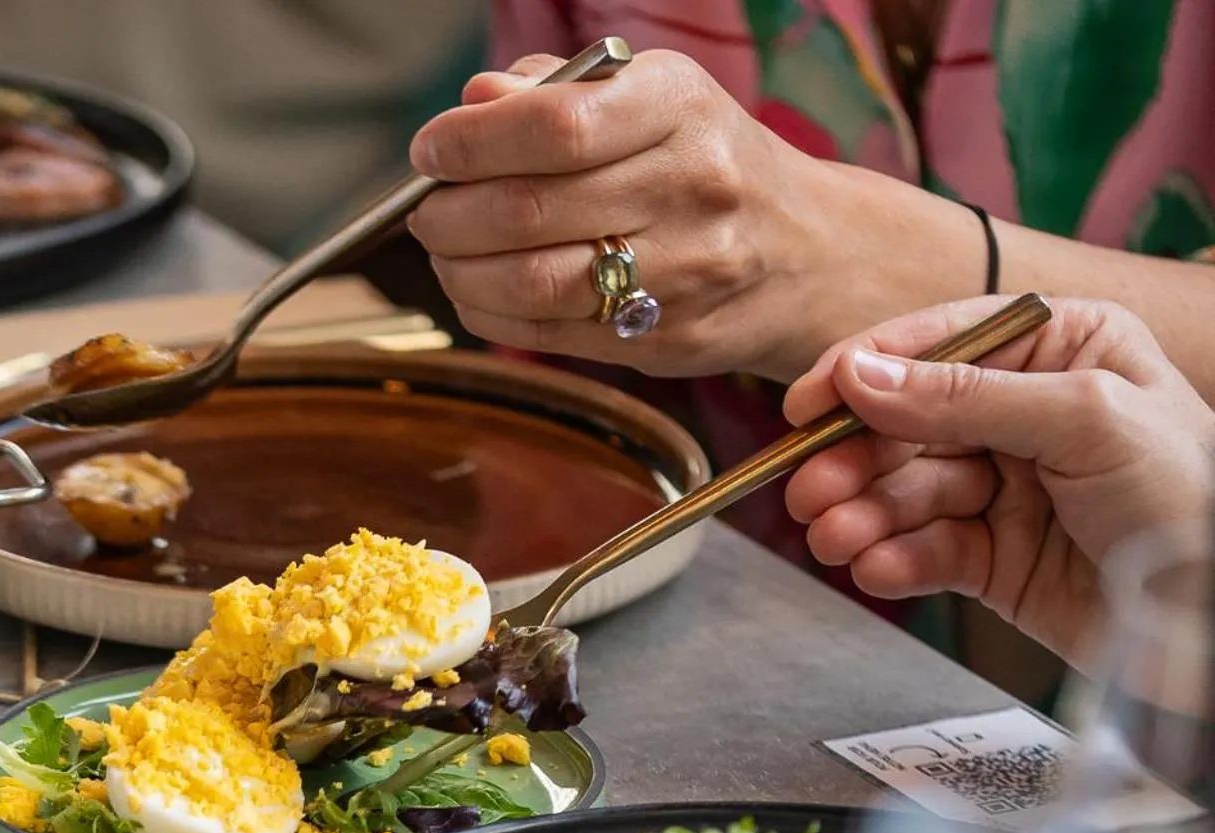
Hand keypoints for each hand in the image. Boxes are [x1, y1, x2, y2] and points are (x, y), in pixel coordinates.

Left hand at [405, 52, 958, 381]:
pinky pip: (545, 333)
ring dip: (460, 270)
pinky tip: (477, 290)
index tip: (430, 149)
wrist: (805, 253)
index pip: (553, 124)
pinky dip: (489, 313)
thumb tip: (475, 100)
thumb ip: (560, 93)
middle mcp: (687, 188)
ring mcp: (680, 273)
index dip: (470, 142)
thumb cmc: (706, 163)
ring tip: (445, 251)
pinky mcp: (661, 340)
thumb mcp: (653, 97)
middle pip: (528, 209)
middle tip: (427, 209)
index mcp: (679, 108)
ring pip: (530, 282)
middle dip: (450, 212)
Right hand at [782, 298, 1214, 662]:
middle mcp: (1024, 414)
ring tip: (835, 541)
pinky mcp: (993, 559)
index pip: (941, 345)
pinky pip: (924, 553)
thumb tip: (864, 376)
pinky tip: (876, 568)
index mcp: (1059, 349)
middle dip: (854, 460)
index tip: (806, 405)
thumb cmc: (1188, 495)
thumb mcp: (1082, 419)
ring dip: (862, 517)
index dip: (867, 371)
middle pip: (907, 426)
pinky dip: (893, 561)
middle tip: (808, 491)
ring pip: (905, 495)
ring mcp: (1005, 490)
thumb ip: (966, 398)